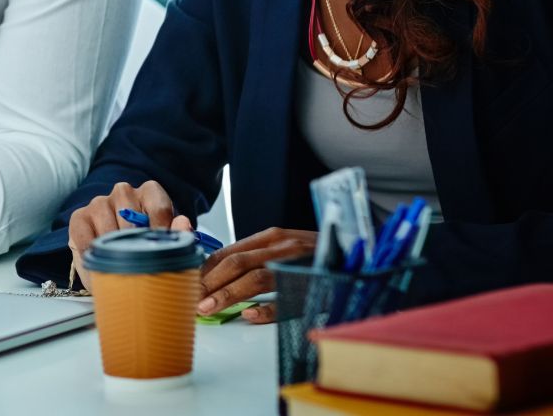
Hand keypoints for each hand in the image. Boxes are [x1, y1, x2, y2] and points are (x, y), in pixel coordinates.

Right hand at [65, 180, 192, 289]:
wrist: (114, 260)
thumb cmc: (144, 249)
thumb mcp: (165, 244)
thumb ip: (178, 235)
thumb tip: (183, 224)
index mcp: (150, 193)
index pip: (159, 207)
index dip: (161, 233)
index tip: (160, 253)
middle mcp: (123, 192)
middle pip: (131, 215)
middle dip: (136, 245)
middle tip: (138, 265)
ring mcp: (99, 203)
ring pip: (108, 228)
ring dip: (113, 251)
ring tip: (120, 268)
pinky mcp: (79, 217)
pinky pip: (85, 238)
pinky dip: (93, 258)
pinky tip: (100, 269)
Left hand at [197, 227, 317, 323]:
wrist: (364, 257)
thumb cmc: (320, 255)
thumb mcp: (286, 247)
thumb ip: (257, 255)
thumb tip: (221, 272)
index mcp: (274, 237)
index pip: (230, 251)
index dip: (205, 268)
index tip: (188, 283)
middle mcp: (284, 247)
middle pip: (238, 263)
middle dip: (210, 282)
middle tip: (191, 299)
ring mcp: (300, 267)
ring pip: (257, 278)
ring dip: (228, 294)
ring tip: (207, 308)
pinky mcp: (315, 288)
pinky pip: (287, 301)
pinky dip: (266, 309)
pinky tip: (248, 316)